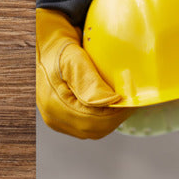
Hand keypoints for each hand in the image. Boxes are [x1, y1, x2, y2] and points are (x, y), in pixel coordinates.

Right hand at [36, 8, 132, 138]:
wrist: (49, 46)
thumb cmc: (61, 48)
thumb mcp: (75, 59)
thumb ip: (90, 82)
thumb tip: (111, 102)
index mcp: (53, 103)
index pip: (90, 121)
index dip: (114, 115)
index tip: (130, 102)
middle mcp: (52, 116)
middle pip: (92, 130)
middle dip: (114, 119)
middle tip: (130, 103)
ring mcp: (56, 120)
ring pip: (91, 131)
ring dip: (109, 121)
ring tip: (121, 105)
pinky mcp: (62, 119)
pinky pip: (86, 127)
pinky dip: (101, 120)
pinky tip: (110, 107)